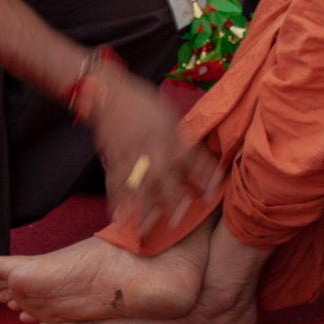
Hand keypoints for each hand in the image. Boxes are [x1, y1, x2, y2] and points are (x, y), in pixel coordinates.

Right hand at [87, 65, 221, 233]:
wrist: (109, 94)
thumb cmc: (143, 104)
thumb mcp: (169, 117)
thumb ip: (179, 139)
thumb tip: (191, 160)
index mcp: (170, 134)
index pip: (191, 158)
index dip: (204, 176)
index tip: (213, 194)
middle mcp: (153, 146)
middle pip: (164, 176)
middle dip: (171, 198)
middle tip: (178, 220)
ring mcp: (131, 154)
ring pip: (139, 184)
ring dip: (143, 207)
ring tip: (146, 228)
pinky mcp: (113, 158)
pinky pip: (115, 182)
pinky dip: (116, 200)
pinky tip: (119, 217)